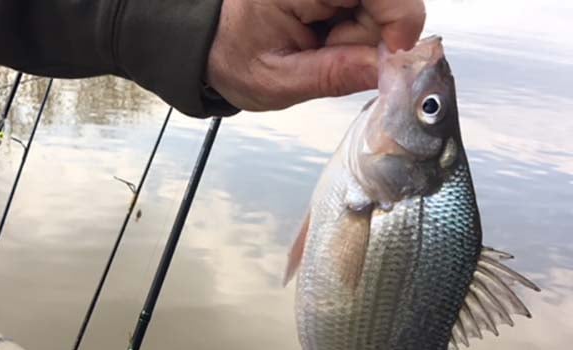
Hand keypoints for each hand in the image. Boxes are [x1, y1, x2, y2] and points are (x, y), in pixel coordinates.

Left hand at [206, 0, 425, 110]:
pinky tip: (326, 34)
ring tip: (321, 44)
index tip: (390, 57)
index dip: (400, 19)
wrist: (211, 44)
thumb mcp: (279, 80)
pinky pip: (368, 4)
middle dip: (372, 33)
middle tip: (330, 52)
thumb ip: (336, 75)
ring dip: (362, 31)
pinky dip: (355, 24)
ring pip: (382, 3)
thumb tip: (390, 70)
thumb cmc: (233, 58)